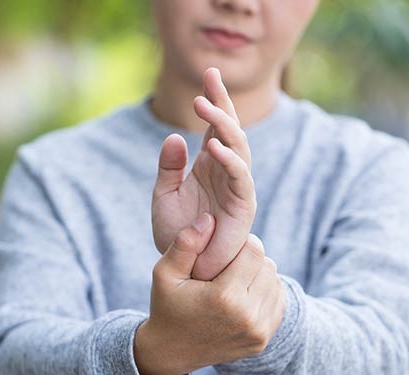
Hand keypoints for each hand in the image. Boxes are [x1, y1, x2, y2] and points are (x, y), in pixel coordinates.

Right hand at [134, 213, 286, 374]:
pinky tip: (242, 294)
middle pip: (267, 265)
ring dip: (258, 275)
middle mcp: (247, 317)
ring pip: (275, 281)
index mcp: (224, 298)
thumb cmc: (167, 306)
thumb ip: (185, 243)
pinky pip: (278, 301)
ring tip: (233, 279)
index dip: (240, 243)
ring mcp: (258, 331)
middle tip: (228, 265)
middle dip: (250, 259)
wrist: (171, 352)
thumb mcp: (164, 273)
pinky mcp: (263, 340)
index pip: (254, 250)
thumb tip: (210, 218)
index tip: (223, 248)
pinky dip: (264, 293)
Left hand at [151, 67, 256, 280]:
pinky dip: (229, 159)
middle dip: (221, 102)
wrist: (186, 267)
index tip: (207, 73)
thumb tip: (174, 137)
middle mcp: (226, 171)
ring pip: (238, 148)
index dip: (214, 100)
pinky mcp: (243, 205)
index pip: (216, 125)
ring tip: (204, 104)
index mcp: (210, 165)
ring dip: (224, 124)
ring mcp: (237, 187)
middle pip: (230, 129)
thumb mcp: (165, 195)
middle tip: (209, 77)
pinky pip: (240, 177)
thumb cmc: (177, 233)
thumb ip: (169, 168)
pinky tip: (213, 143)